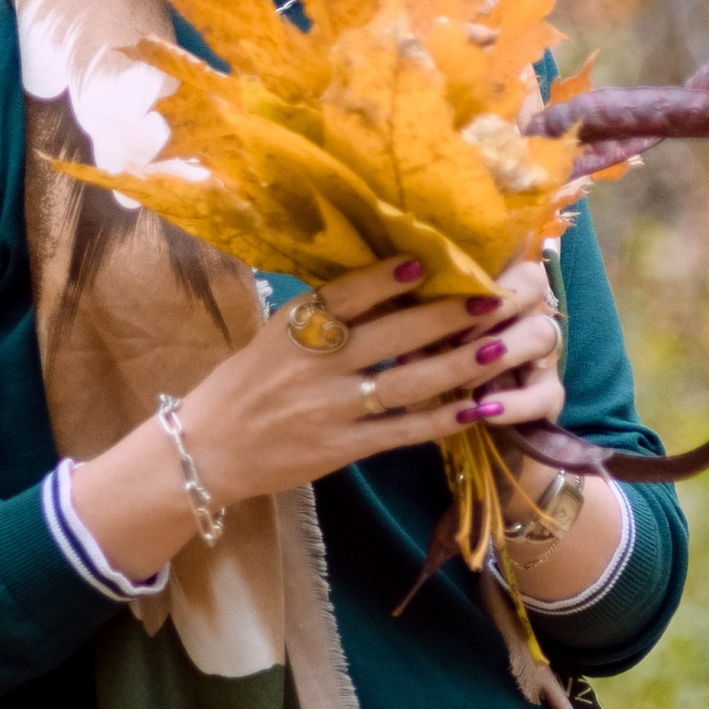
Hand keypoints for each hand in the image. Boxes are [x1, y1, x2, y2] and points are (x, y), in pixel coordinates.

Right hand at [64, 252, 563, 580]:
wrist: (205, 451)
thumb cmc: (245, 384)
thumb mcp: (273, 334)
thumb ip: (323, 310)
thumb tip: (387, 271)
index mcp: (293, 328)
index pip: (346, 294)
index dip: (387, 276)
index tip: (429, 257)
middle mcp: (313, 366)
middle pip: (392, 334)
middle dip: (450, 314)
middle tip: (498, 296)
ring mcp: (329, 410)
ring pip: (407, 383)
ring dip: (461, 364)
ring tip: (503, 345)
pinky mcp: (341, 450)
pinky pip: (400, 433)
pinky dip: (440, 421)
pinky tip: (477, 408)